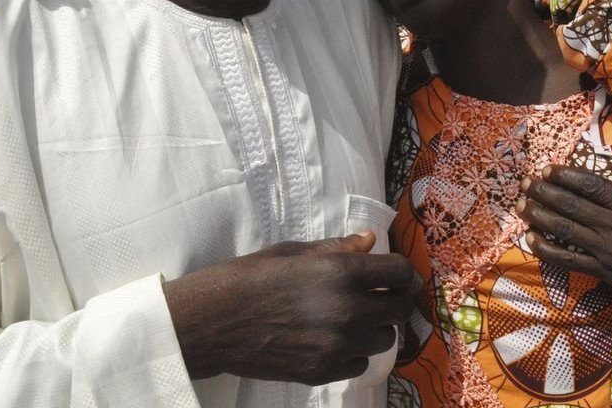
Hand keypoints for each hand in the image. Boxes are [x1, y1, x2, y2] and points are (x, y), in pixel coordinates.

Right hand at [163, 232, 419, 384]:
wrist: (211, 323)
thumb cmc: (247, 278)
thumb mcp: (293, 252)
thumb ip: (338, 248)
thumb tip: (369, 241)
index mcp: (341, 272)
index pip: (399, 273)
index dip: (400, 272)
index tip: (393, 274)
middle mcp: (347, 311)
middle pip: (399, 308)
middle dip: (393, 299)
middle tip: (380, 295)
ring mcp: (337, 345)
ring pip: (384, 339)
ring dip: (375, 327)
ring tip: (352, 318)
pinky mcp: (323, 371)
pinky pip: (360, 363)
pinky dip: (355, 353)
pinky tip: (335, 340)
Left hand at [516, 164, 611, 334]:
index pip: (593, 186)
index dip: (568, 176)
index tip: (549, 168)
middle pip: (572, 205)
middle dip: (545, 191)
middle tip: (525, 182)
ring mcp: (606, 252)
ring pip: (565, 230)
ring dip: (539, 216)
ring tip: (521, 205)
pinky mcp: (603, 274)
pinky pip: (568, 260)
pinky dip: (547, 250)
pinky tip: (531, 241)